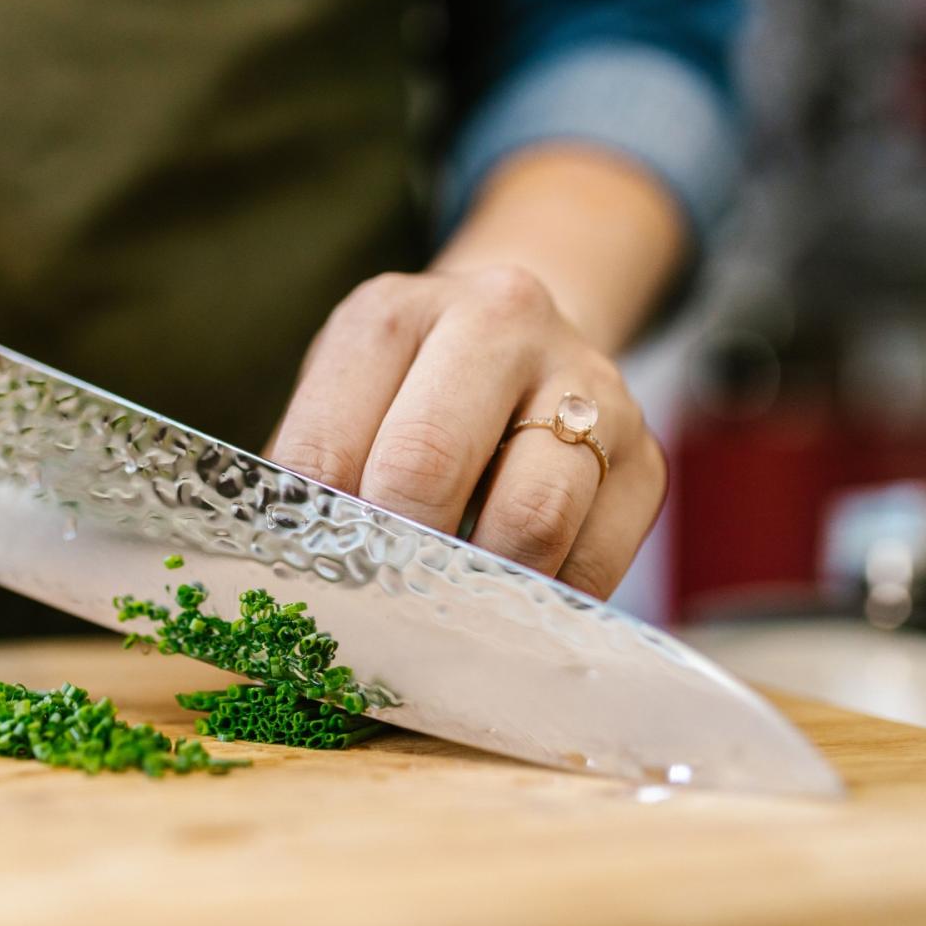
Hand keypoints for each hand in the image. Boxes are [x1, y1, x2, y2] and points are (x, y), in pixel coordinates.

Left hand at [267, 265, 665, 597]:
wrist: (528, 345)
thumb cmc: (410, 394)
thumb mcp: (346, 402)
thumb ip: (314, 478)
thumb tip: (278, 589)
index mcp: (393, 314)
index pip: (327, 447)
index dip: (313, 535)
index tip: (313, 587)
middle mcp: (497, 323)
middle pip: (426, 467)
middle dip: (393, 557)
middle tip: (378, 608)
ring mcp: (586, 385)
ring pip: (529, 520)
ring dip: (477, 589)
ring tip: (446, 610)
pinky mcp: (646, 458)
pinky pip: (592, 563)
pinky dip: (543, 603)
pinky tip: (510, 600)